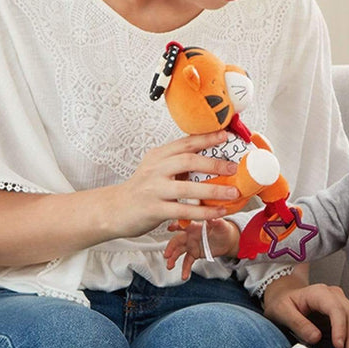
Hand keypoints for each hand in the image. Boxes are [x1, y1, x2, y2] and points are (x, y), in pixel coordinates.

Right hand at [111, 133, 239, 237]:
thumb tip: (209, 160)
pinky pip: (183, 211)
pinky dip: (204, 212)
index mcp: (158, 156)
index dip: (207, 138)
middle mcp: (156, 170)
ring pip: (188, 188)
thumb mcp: (155, 169)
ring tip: (233, 192)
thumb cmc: (141, 190)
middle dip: (214, 163)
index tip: (226, 135)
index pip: (185, 143)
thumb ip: (176, 163)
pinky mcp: (154, 210)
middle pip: (188, 161)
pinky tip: (218, 212)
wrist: (114, 209)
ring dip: (213, 190)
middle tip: (234, 167)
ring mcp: (154, 190)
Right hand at [164, 218, 240, 280]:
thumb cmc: (223, 230)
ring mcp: (191, 245)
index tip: (170, 228)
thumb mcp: (222, 225)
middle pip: (177, 240)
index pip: (184, 225)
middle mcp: (190, 235)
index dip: (177, 225)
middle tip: (167, 254)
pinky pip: (187, 262)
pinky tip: (184, 275)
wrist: (227, 241)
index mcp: (195, 227)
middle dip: (171, 247)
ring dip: (173, 259)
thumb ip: (216, 221)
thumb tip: (212, 217)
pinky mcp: (194, 254)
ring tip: (170, 266)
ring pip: (179, 252)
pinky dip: (185, 269)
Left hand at [263, 278, 348, 347]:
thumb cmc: (281, 304)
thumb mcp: (281, 311)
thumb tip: (315, 338)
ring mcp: (343, 305)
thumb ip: (297, 323)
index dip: (340, 327)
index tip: (339, 346)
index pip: (336, 309)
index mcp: (320, 293)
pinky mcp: (346, 316)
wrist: (285, 296)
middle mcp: (336, 297)